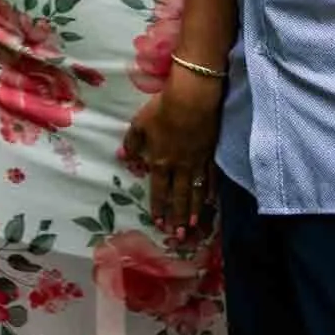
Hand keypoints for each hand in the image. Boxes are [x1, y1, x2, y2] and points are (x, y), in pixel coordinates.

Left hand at [122, 74, 223, 241]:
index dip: (158, 207)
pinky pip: (212, 178)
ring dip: (193, 210)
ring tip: (192, 226)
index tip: (158, 223)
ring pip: (195, 192)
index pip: (158, 190)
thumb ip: (132, 143)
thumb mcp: (140, 123)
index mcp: (160, 161)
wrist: (193, 98)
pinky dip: (210, 191)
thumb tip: (122, 158)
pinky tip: (210, 202)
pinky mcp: (212, 154)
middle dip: (176, 217)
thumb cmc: (163, 108)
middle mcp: (179, 167)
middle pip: (178, 196)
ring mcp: (198, 162)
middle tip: (177, 235)